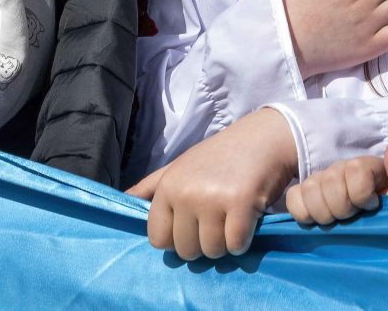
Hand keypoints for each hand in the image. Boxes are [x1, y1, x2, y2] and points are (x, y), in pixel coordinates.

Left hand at [128, 110, 300, 259]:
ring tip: (232, 218)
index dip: (177, 238)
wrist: (265, 137)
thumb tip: (121, 201)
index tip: (193, 224)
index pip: (158, 239)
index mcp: (168, 186)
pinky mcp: (241, 204)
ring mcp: (213, 199)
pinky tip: (248, 220)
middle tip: (217, 220)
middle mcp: (186, 193)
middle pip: (185, 250)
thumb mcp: (180, 165)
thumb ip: (151, 186)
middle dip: (203, 243)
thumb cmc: (220, 155)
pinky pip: (235, 245)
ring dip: (225, 243)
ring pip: (211, 251)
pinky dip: (243, 241)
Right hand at [284, 144, 387, 228]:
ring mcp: (320, 181)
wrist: (375, 236)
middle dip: (343, 208)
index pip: (355, 170)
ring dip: (324, 213)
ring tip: (337, 222)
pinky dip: (303, 213)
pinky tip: (317, 221)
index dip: (362, 196)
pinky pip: (293, 198)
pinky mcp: (303, 195)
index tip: (372, 207)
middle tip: (353, 218)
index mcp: (365, 166)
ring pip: (311, 189)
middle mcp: (340, 168)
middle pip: (331, 181)